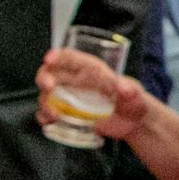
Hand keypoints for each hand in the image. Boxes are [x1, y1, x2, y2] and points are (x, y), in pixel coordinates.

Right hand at [36, 48, 155, 142]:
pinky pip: (49, 112)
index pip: (70, 57)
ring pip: (47, 95)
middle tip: (49, 87)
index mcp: (90, 70)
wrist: (132, 123)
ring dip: (45, 103)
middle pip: (51, 73)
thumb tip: (124, 87)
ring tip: (55, 116)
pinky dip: (45, 117)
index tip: (49, 60)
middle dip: (44, 78)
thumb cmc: (133, 102)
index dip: (57, 55)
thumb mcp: (134, 95)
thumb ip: (130, 90)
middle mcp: (76, 80)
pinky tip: (49, 122)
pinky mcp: (67, 113)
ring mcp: (69, 98)